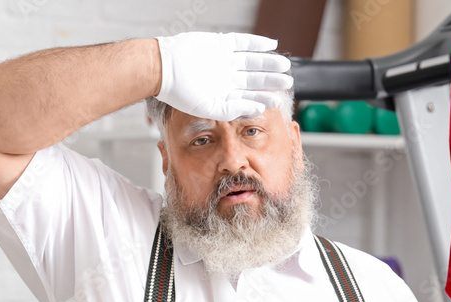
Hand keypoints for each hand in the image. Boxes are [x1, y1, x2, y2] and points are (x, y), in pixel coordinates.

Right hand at [154, 32, 292, 121]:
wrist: (162, 69)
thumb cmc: (180, 92)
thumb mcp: (210, 108)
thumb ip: (234, 109)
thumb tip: (257, 109)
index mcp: (223, 93)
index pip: (249, 95)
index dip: (264, 97)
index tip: (278, 99)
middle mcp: (226, 77)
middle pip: (254, 77)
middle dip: (271, 79)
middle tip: (288, 81)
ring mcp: (224, 59)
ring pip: (252, 60)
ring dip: (268, 62)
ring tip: (284, 65)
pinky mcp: (220, 43)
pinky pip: (242, 42)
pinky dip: (256, 43)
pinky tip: (271, 45)